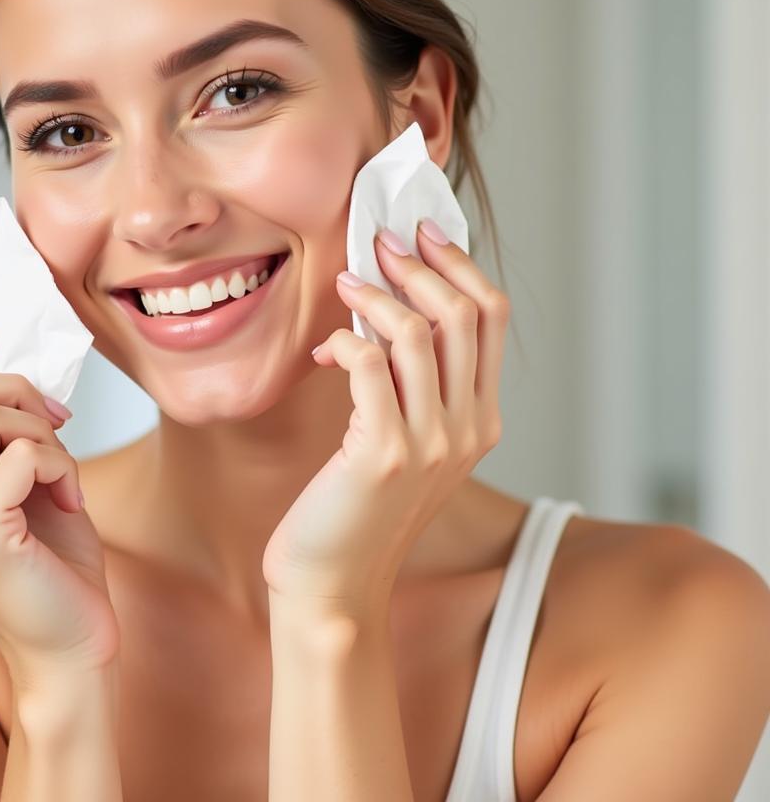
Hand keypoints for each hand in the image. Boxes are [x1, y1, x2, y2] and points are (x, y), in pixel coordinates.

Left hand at [261, 221, 509, 619]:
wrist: (335, 585)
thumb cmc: (358, 509)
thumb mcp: (402, 440)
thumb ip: (409, 383)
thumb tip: (386, 305)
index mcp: (480, 420)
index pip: (492, 319)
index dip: (460, 265)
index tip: (424, 232)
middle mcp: (468, 429)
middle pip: (465, 314)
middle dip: (421, 265)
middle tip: (381, 244)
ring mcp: (431, 443)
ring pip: (420, 333)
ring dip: (377, 296)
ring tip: (347, 283)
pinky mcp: (385, 453)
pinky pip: (370, 365)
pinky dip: (345, 341)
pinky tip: (324, 349)